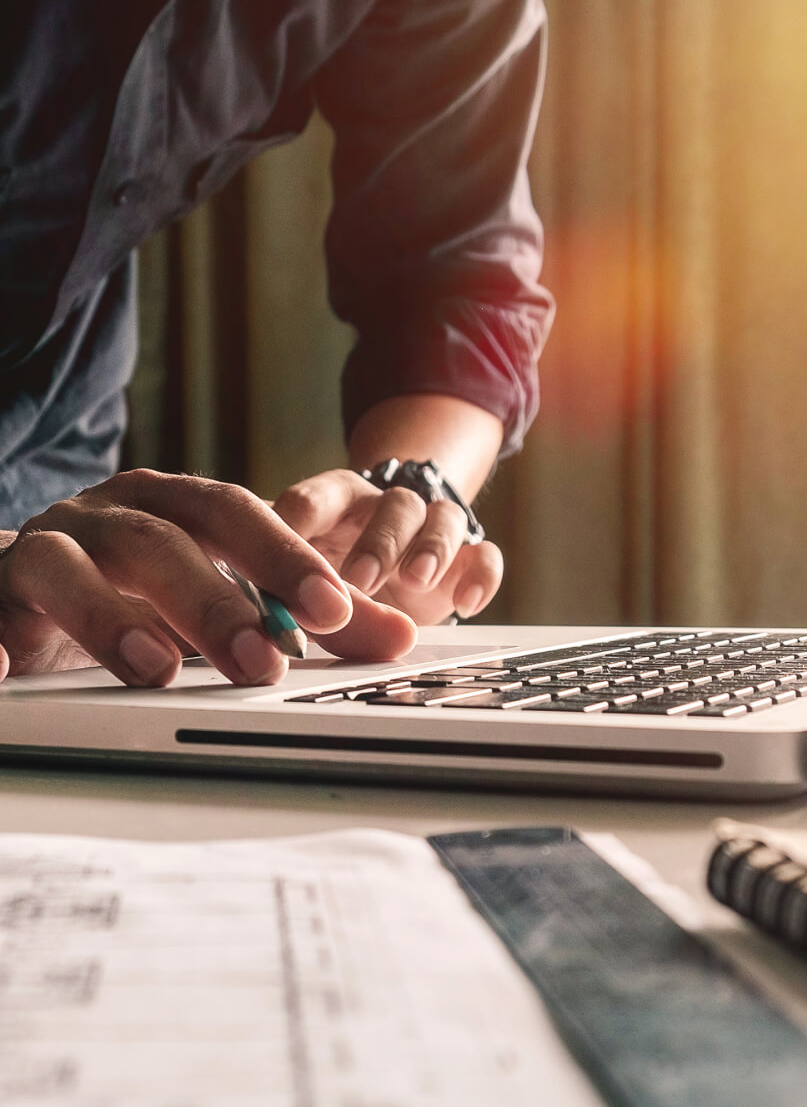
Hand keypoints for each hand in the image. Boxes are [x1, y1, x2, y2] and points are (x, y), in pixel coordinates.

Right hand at [0, 470, 416, 685]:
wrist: (26, 582)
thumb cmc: (136, 586)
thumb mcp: (219, 594)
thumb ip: (302, 614)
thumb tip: (396, 636)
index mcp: (169, 505)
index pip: (232, 514)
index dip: (282, 556)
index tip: (336, 609)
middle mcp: (105, 516)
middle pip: (159, 542)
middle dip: (212, 599)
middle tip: (262, 662)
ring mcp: (42, 550)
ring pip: (69, 569)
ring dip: (111, 619)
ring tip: (154, 670)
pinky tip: (1, 673)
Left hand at [273, 469, 503, 625]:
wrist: (379, 575)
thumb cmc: (323, 571)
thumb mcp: (297, 582)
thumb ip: (289, 599)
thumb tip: (275, 626)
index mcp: (334, 501)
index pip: (319, 497)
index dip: (307, 520)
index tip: (293, 550)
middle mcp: (385, 509)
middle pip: (393, 505)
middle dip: (378, 542)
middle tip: (360, 579)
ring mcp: (429, 532)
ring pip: (443, 518)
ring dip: (431, 548)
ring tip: (415, 580)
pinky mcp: (463, 562)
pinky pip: (484, 556)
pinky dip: (480, 576)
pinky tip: (465, 602)